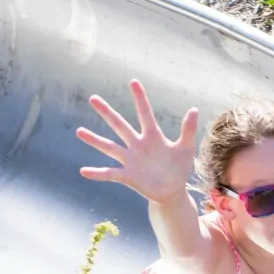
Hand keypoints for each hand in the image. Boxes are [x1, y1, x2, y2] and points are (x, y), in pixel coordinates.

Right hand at [77, 79, 199, 203]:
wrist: (172, 191)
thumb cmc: (178, 168)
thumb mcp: (185, 149)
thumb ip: (187, 130)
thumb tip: (194, 109)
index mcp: (152, 137)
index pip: (145, 114)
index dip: (140, 99)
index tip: (133, 81)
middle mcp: (137, 145)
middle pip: (120, 125)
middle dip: (107, 113)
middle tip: (93, 98)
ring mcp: (131, 160)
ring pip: (110, 147)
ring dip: (95, 140)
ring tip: (79, 131)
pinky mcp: (127, 176)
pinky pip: (110, 173)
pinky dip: (98, 173)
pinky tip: (84, 171)